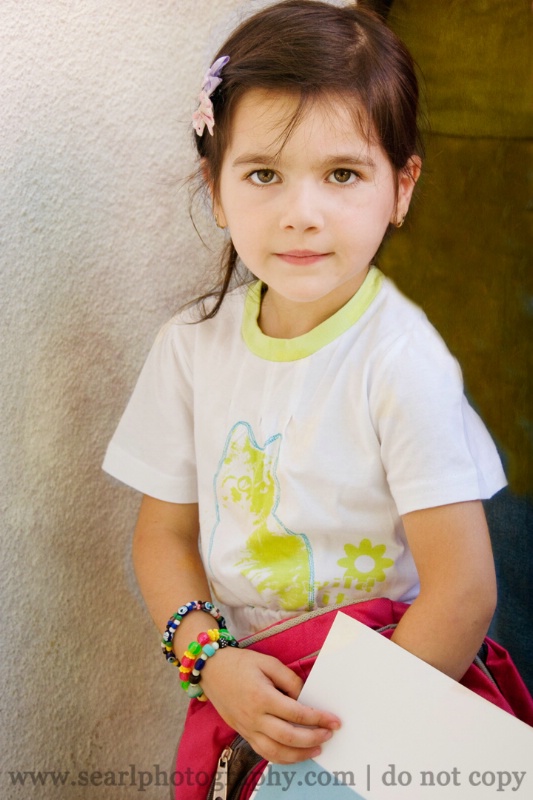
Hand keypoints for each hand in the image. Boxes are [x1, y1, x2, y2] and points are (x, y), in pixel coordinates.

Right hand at [199, 647, 340, 763]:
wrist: (211, 670)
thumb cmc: (240, 663)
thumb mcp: (268, 662)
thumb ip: (289, 679)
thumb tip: (305, 696)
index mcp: (262, 696)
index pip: (297, 714)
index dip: (319, 718)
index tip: (334, 720)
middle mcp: (254, 717)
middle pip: (289, 737)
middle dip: (314, 738)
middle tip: (329, 734)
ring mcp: (247, 729)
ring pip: (276, 752)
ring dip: (300, 755)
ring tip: (317, 748)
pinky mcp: (243, 734)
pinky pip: (264, 753)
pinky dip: (282, 758)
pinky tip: (295, 753)